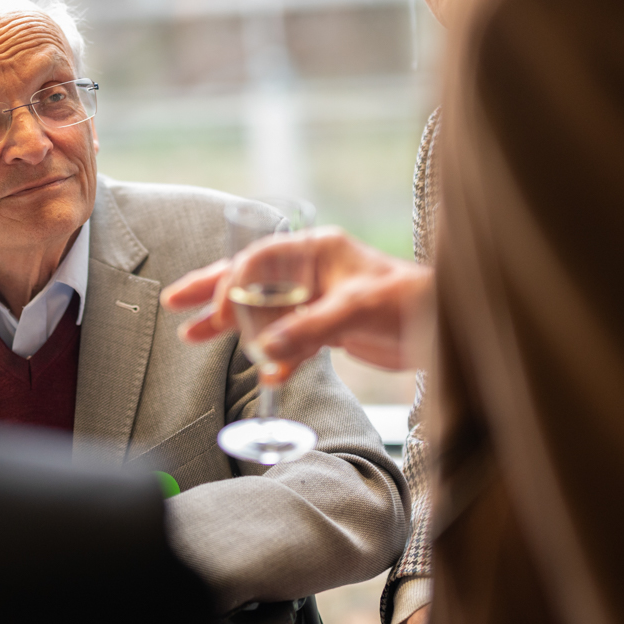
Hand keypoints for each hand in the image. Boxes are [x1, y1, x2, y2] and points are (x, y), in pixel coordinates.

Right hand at [161, 227, 434, 381]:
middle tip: (174, 301)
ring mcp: (318, 299)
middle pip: (252, 279)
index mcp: (318, 250)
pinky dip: (274, 356)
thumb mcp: (357, 309)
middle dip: (213, 291)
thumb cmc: (412, 302)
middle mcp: (313, 271)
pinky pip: (289, 340)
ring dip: (232, 325)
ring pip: (264, 310)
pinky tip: (260, 373)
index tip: (219, 309)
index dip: (234, 281)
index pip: (261, 258)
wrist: (448, 329)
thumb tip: (264, 351)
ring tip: (192, 335)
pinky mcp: (329, 328)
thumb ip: (309, 329)